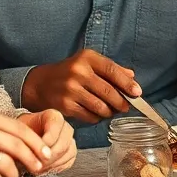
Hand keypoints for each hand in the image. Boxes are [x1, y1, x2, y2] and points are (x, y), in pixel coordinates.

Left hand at [19, 110, 76, 172]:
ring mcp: (69, 139)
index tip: (35, 151)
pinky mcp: (71, 152)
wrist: (23, 140)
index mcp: (53, 116)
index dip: (46, 142)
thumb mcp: (19, 132)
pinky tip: (45, 168)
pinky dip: (56, 167)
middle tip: (36, 163)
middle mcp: (64, 126)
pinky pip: (69, 161)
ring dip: (52, 163)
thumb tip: (30, 153)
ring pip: (68, 153)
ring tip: (38, 167)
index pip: (55, 127)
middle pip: (63, 143)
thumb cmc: (21, 134)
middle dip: (49, 157)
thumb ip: (25, 139)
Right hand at [21, 50, 140, 122]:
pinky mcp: (65, 105)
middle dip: (121, 102)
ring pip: (101, 107)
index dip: (127, 84)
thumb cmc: (69, 73)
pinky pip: (90, 116)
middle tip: (126, 107)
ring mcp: (70, 89)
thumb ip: (110, 69)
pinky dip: (97, 118)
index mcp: (87, 58)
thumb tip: (132, 77)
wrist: (39, 84)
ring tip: (110, 111)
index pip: (112, 70)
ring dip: (109, 112)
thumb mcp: (87, 63)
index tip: (137, 93)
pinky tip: (96, 114)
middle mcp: (78, 72)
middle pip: (109, 92)